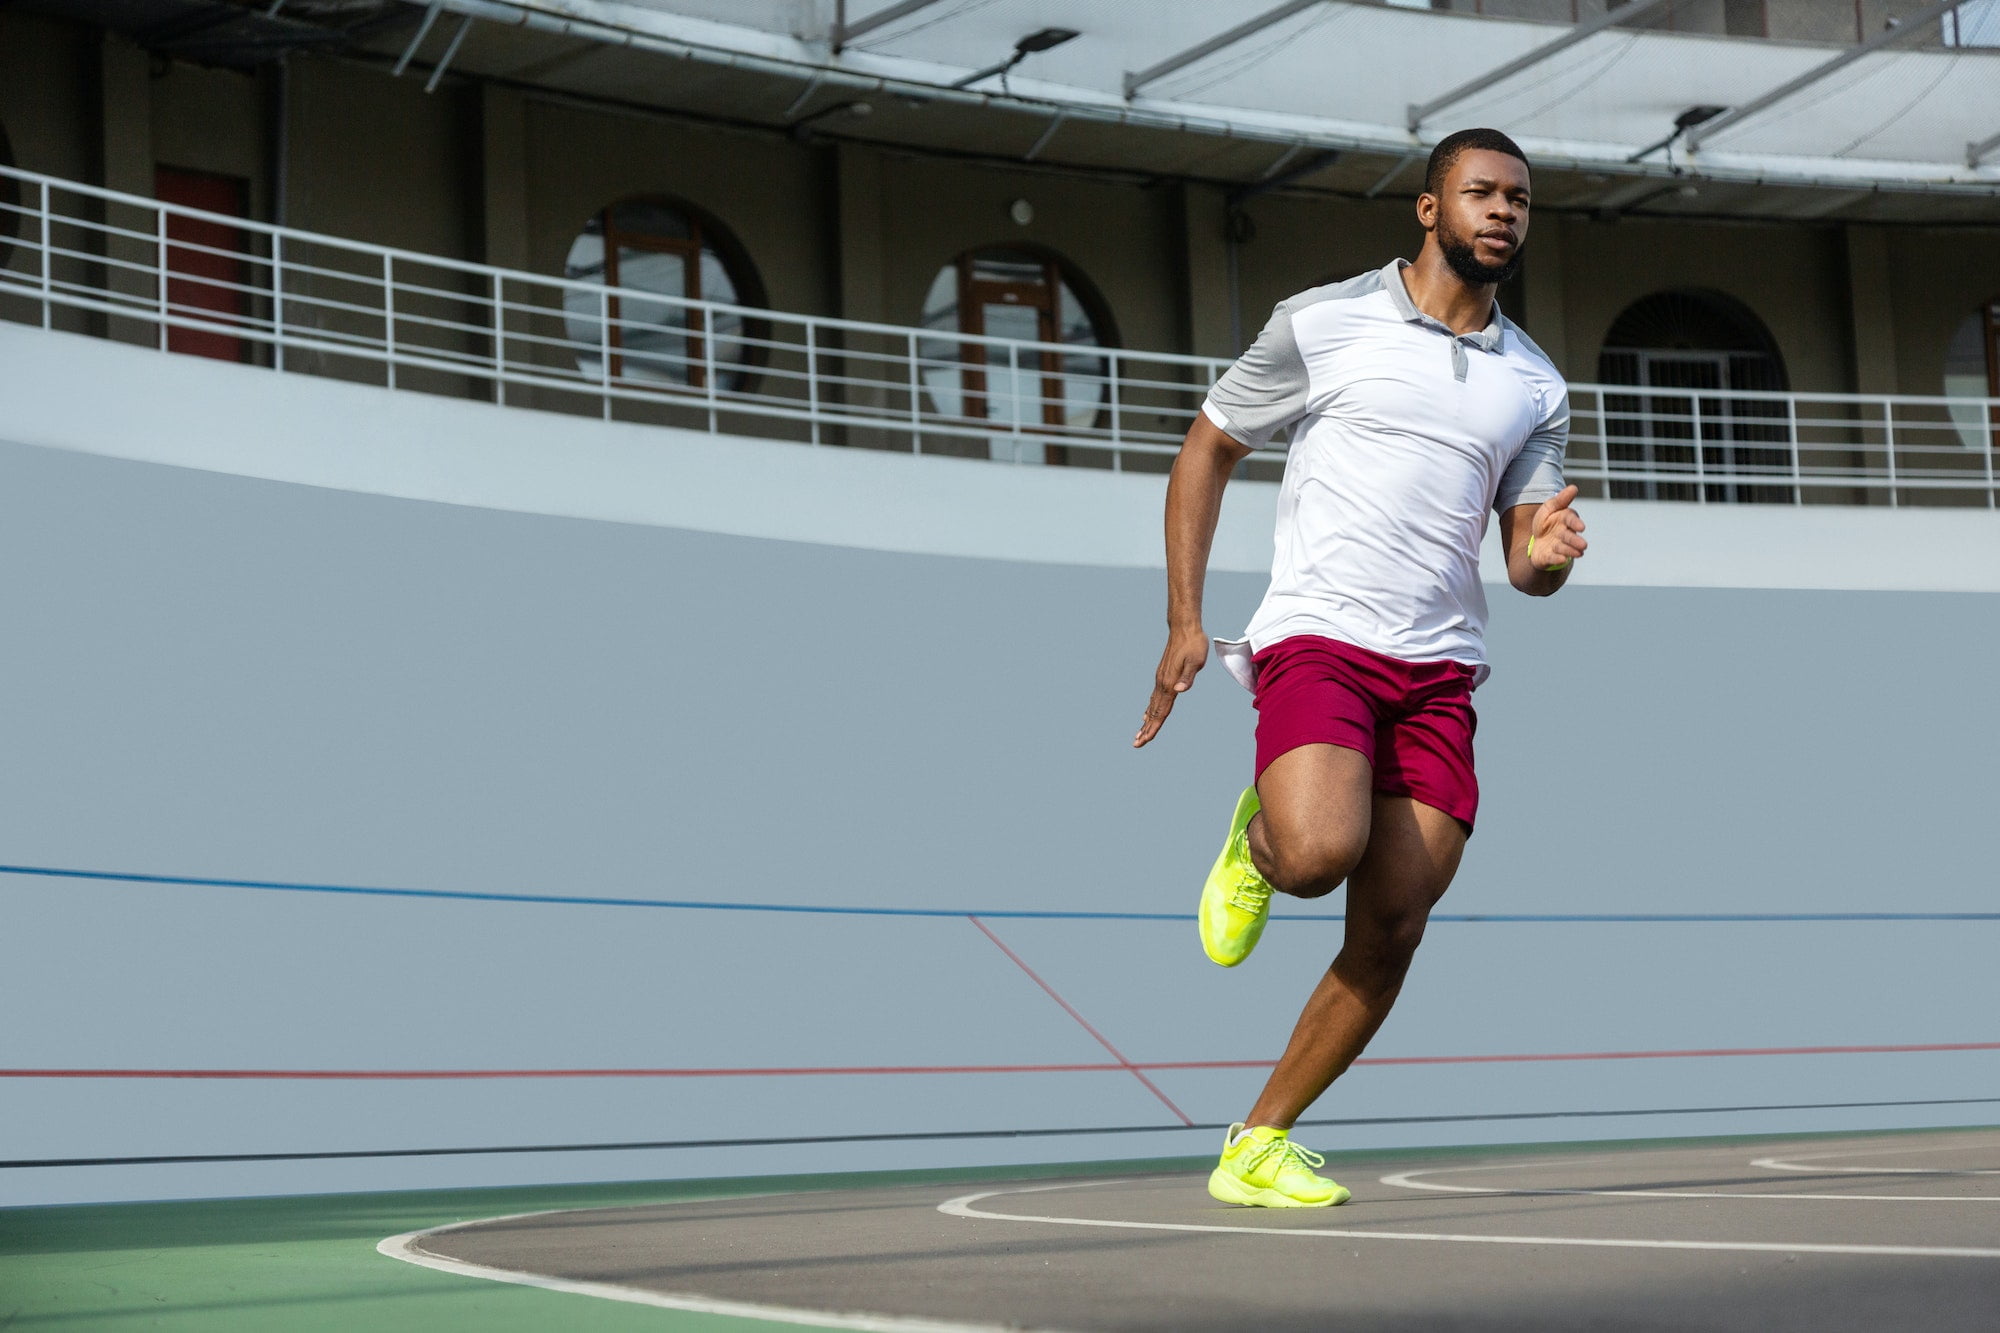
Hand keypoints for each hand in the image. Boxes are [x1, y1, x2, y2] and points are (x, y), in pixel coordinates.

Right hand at [1134, 625, 1209, 747]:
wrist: (1184, 628)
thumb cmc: (1194, 644)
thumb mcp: (1196, 661)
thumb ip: (1188, 677)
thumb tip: (1180, 690)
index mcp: (1169, 683)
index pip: (1161, 711)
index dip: (1153, 728)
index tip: (1144, 740)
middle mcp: (1162, 684)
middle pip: (1154, 712)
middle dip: (1146, 730)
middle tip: (1136, 744)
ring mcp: (1161, 679)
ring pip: (1152, 706)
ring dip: (1146, 721)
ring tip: (1139, 734)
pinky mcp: (1162, 675)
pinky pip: (1154, 697)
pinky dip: (1150, 709)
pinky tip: (1147, 713)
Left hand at [1531, 485, 1586, 569]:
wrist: (1536, 542)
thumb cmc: (1546, 523)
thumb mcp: (1549, 509)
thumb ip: (1560, 500)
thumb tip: (1574, 488)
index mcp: (1564, 520)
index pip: (1570, 519)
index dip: (1575, 523)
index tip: (1581, 527)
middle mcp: (1563, 534)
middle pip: (1569, 537)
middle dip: (1575, 540)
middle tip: (1583, 545)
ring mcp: (1557, 546)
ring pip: (1563, 548)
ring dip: (1569, 550)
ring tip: (1577, 553)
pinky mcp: (1549, 557)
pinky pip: (1553, 558)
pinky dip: (1557, 559)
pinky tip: (1561, 559)